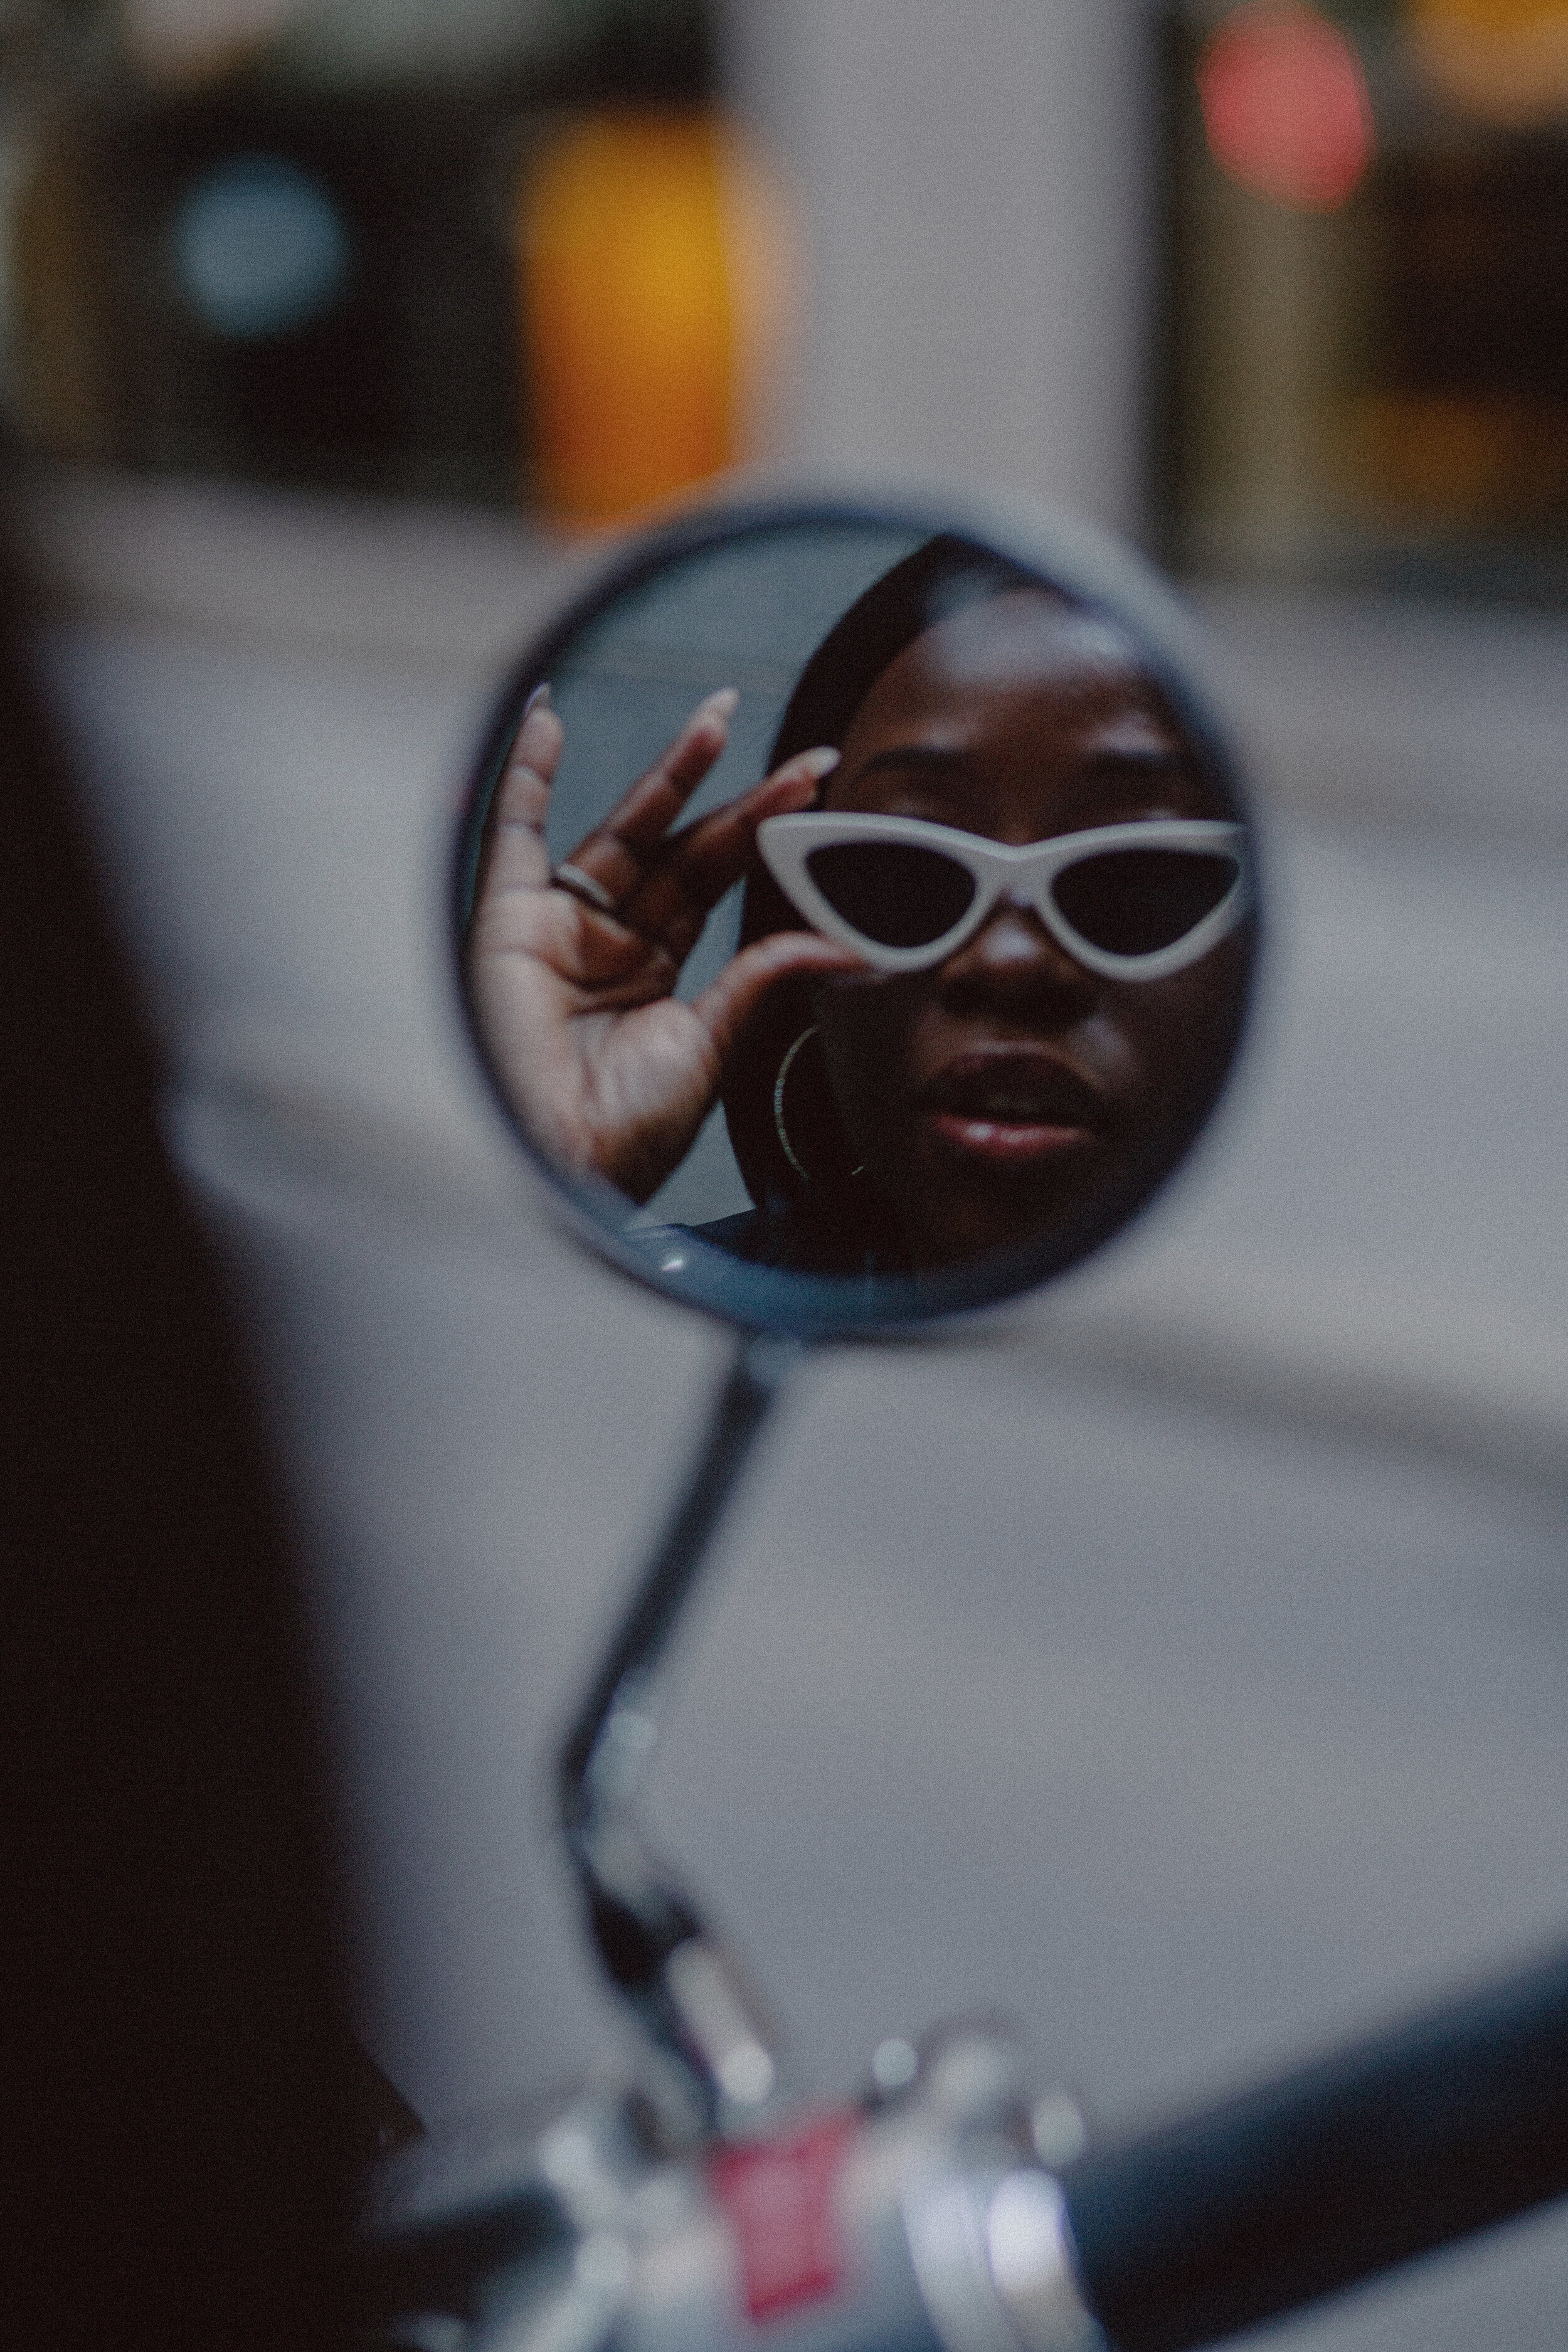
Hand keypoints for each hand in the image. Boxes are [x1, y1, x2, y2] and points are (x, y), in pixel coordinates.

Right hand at [467, 685, 857, 1204]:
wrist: (562, 1164)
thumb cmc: (623, 1131)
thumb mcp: (711, 1044)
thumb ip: (763, 979)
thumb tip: (844, 946)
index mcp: (656, 973)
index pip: (717, 880)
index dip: (765, 832)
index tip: (818, 786)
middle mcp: (609, 941)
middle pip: (682, 847)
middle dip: (739, 795)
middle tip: (800, 756)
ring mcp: (560, 925)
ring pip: (623, 828)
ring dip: (670, 773)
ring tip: (718, 721)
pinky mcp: (508, 920)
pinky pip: (513, 832)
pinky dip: (523, 772)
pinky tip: (546, 718)